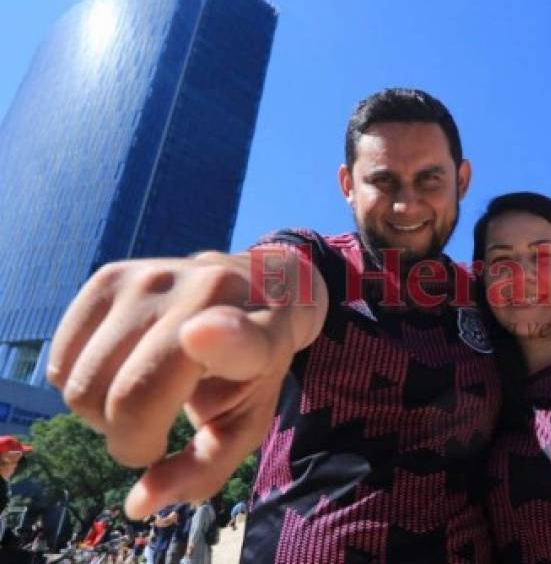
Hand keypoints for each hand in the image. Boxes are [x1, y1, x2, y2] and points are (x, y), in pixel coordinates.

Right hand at [46, 249, 326, 517]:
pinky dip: (80, 385)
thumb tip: (139, 504)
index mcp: (257, 333)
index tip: (197, 335)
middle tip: (156, 431)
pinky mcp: (109, 277)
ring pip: (82, 386)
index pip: (235, 336)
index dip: (218, 339)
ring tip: (142, 398)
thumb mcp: (246, 421)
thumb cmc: (252, 369)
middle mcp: (204, 296)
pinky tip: (120, 371)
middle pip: (127, 399)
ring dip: (103, 415)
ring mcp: (151, 279)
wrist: (258, 289)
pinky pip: (60, 363)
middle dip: (131, 441)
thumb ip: (203, 469)